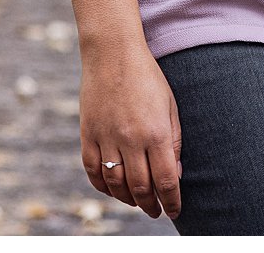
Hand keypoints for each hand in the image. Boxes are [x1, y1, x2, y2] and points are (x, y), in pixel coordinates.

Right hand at [78, 40, 182, 219]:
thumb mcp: (170, 106)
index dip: (171, 201)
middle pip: (141, 188)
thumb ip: (174, 140)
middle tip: (156, 211)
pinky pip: (93, 171)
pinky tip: (113, 189)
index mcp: (156, 132)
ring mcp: (107, 138)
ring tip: (137, 202)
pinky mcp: (88, 134)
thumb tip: (175, 173)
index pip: (166, 181)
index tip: (174, 211)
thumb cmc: (147, 77)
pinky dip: (102, 186)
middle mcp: (131, 139)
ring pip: (116, 184)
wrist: (113, 53)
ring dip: (128, 199)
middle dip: (151, 205)